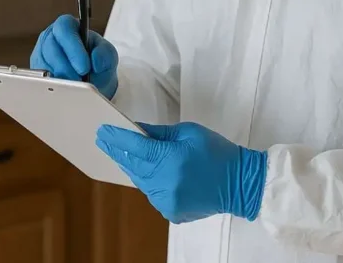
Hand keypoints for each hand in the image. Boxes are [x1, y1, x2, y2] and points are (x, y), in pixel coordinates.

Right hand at [30, 14, 118, 98]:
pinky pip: (38, 79)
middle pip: (51, 47)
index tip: (84, 67)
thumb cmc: (98, 62)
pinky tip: (64, 91)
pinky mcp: (36, 71)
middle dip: (66, 67)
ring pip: (43, 64)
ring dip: (59, 78)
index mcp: (69, 26)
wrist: (93, 80)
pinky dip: (52, 86)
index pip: (64, 28)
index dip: (73, 47)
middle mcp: (51, 37)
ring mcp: (41, 54)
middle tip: (80, 81)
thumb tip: (96, 61)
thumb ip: (104, 53)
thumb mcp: (108, 54)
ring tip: (75, 88)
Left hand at [95, 122, 267, 223]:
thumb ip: (160, 133)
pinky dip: (149, 182)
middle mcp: (165, 182)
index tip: (102, 130)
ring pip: (140, 182)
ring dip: (134, 168)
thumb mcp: (189, 133)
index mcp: (171, 159)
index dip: (117, 138)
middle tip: (104, 140)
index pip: (136, 147)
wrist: (240, 183)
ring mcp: (167, 200)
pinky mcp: (171, 212)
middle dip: (118, 152)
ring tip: (125, 155)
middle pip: (133, 166)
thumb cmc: (217, 152)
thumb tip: (137, 130)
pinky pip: (152, 194)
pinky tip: (152, 172)